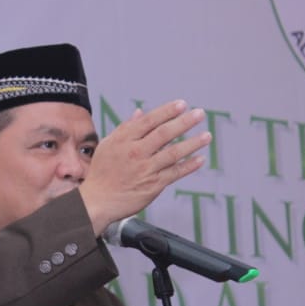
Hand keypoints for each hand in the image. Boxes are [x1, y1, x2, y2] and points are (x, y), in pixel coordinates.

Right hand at [78, 100, 211, 235]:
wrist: (97, 201)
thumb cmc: (101, 173)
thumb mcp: (108, 145)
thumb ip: (125, 128)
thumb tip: (140, 113)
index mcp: (124, 140)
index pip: (150, 121)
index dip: (167, 111)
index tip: (182, 104)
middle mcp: (136, 152)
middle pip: (164, 134)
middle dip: (184, 122)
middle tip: (200, 114)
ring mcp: (146, 169)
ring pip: (173, 153)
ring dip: (192, 143)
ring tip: (207, 136)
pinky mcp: (153, 185)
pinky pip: (175, 173)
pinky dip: (188, 166)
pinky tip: (200, 159)